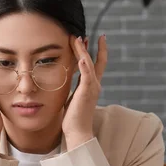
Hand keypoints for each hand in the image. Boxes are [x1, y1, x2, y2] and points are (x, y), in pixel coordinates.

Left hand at [63, 35, 107, 149]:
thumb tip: (69, 82)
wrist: (78, 131)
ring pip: (89, 64)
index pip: (95, 65)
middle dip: (90, 46)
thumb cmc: (74, 118)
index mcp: (91, 86)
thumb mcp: (73, 98)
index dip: (93, 52)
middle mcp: (94, 84)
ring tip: (78, 38)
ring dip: (83, 50)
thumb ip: (74, 88)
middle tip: (84, 34)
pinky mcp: (87, 92)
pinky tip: (81, 56)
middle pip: (96, 60)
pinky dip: (85, 65)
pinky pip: (87, 75)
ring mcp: (92, 87)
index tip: (90, 40)